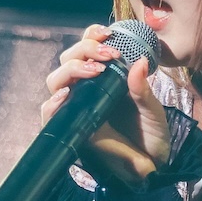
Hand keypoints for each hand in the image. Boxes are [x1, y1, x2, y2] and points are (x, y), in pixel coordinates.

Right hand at [43, 25, 171, 186]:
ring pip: (55, 81)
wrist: (152, 166)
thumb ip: (141, 87)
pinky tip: (66, 95)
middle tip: (108, 56)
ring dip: (71, 70)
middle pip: (67, 60)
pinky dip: (52, 103)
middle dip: (84, 50)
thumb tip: (139, 60)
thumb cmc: (150, 135)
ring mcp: (75, 109)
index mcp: (103, 79)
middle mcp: (85, 91)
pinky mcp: (69, 130)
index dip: (91, 37)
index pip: (86, 50)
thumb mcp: (151, 108)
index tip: (109, 34)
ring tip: (96, 71)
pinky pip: (49, 114)